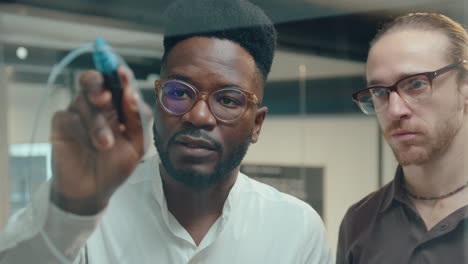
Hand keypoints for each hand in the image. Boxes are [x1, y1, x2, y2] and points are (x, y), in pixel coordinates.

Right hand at [50, 66, 151, 214]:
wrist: (93, 191)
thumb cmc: (116, 165)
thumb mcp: (137, 145)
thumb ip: (139, 120)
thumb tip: (133, 95)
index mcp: (118, 106)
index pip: (118, 83)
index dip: (120, 76)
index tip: (123, 75)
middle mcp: (98, 106)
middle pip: (93, 81)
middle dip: (98, 85)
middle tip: (104, 98)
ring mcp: (78, 113)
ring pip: (82, 102)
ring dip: (96, 122)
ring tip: (105, 144)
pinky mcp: (62, 125)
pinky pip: (66, 116)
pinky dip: (78, 127)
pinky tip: (88, 143)